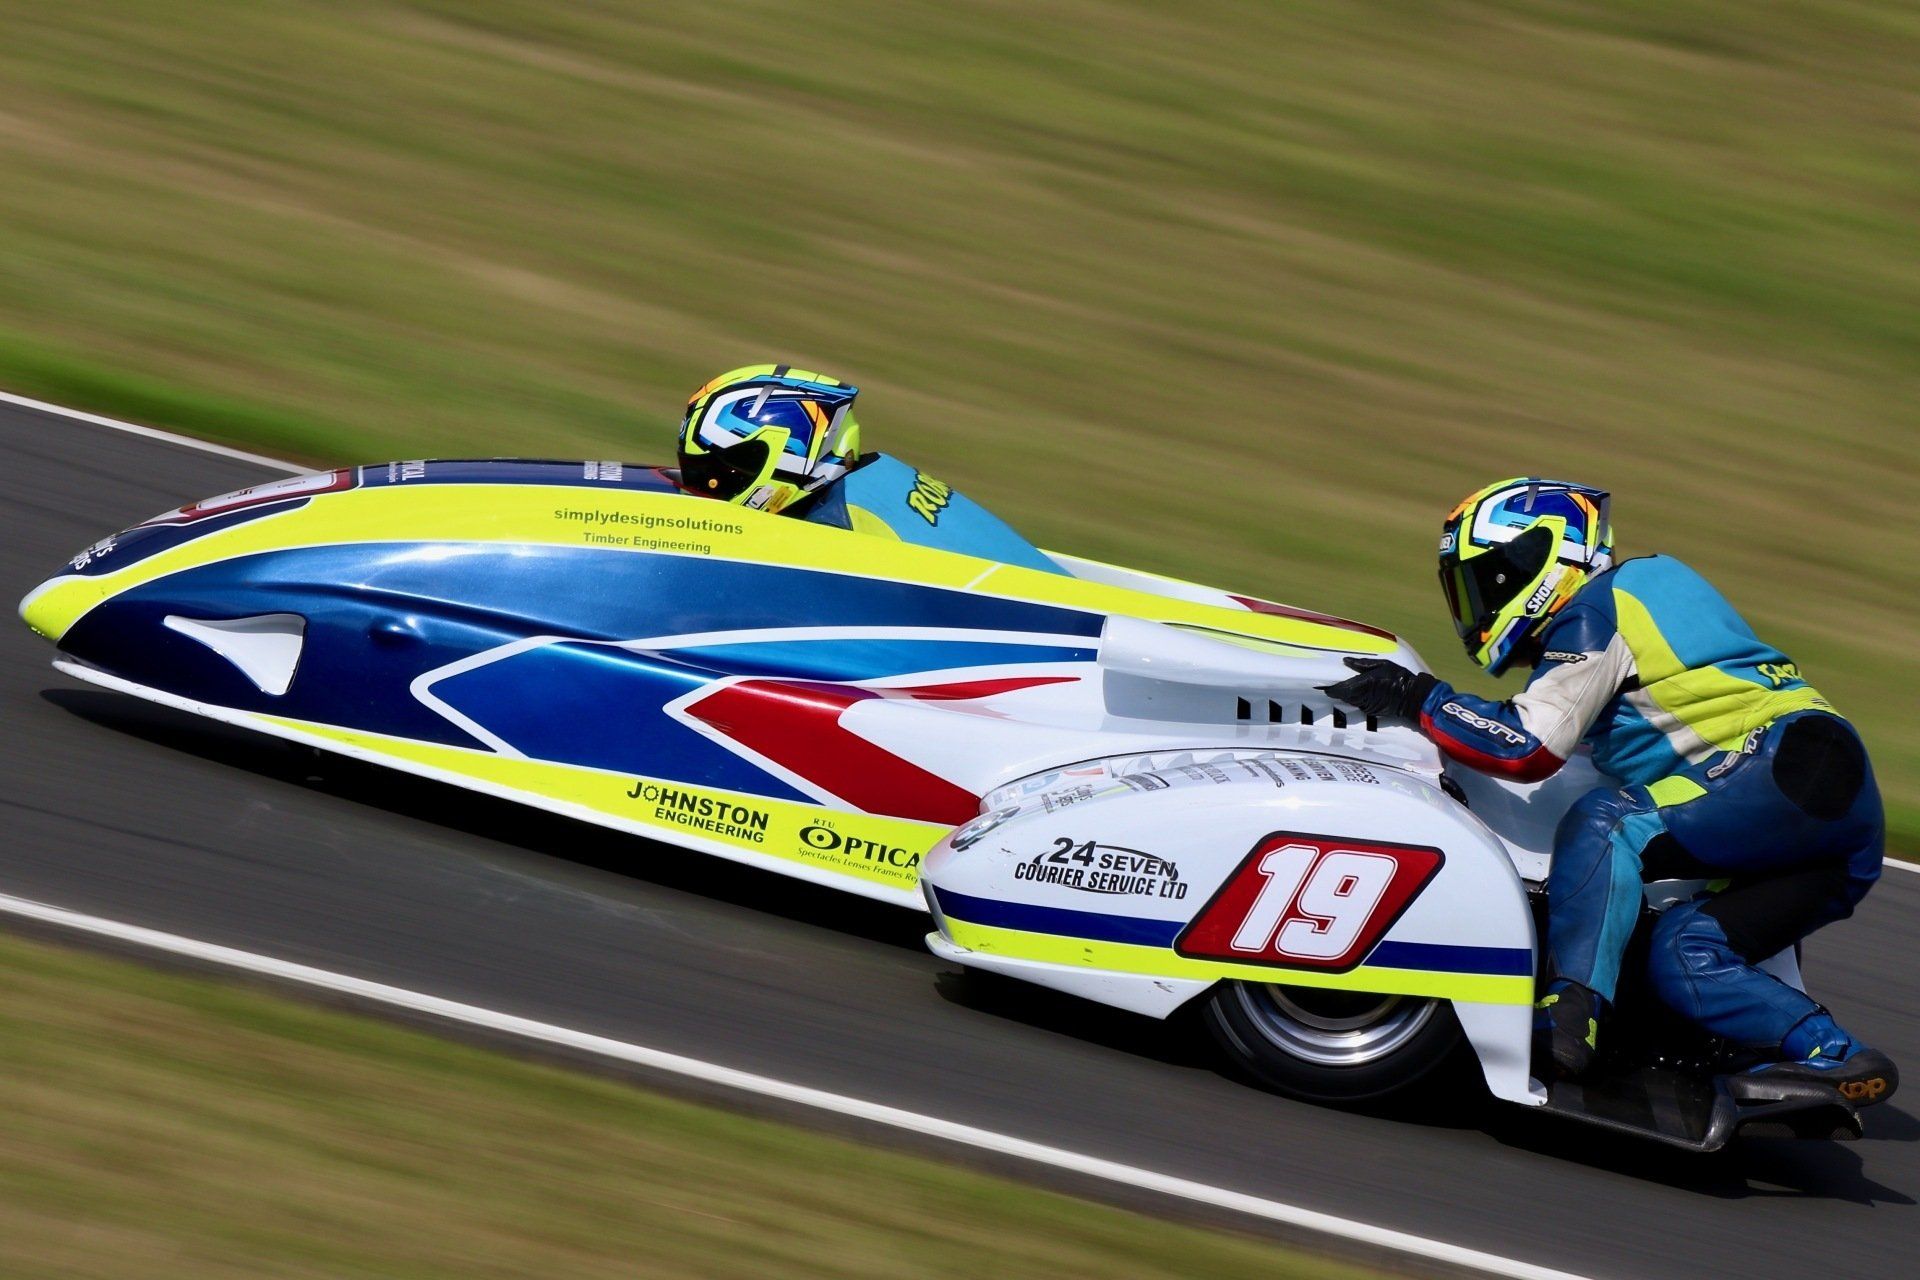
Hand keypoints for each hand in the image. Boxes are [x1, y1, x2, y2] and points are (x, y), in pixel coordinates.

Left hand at [1318, 656, 1436, 720]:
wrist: (1412, 697)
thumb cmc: (1399, 677)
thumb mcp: (1382, 664)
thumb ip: (1361, 663)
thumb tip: (1346, 661)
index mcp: (1366, 683)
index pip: (1342, 688)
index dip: (1332, 688)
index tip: (1324, 684)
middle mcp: (1364, 696)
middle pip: (1343, 695)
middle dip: (1336, 690)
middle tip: (1329, 683)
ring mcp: (1367, 705)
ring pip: (1349, 701)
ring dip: (1344, 695)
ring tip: (1339, 687)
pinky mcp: (1370, 711)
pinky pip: (1357, 704)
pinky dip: (1353, 699)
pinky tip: (1356, 693)